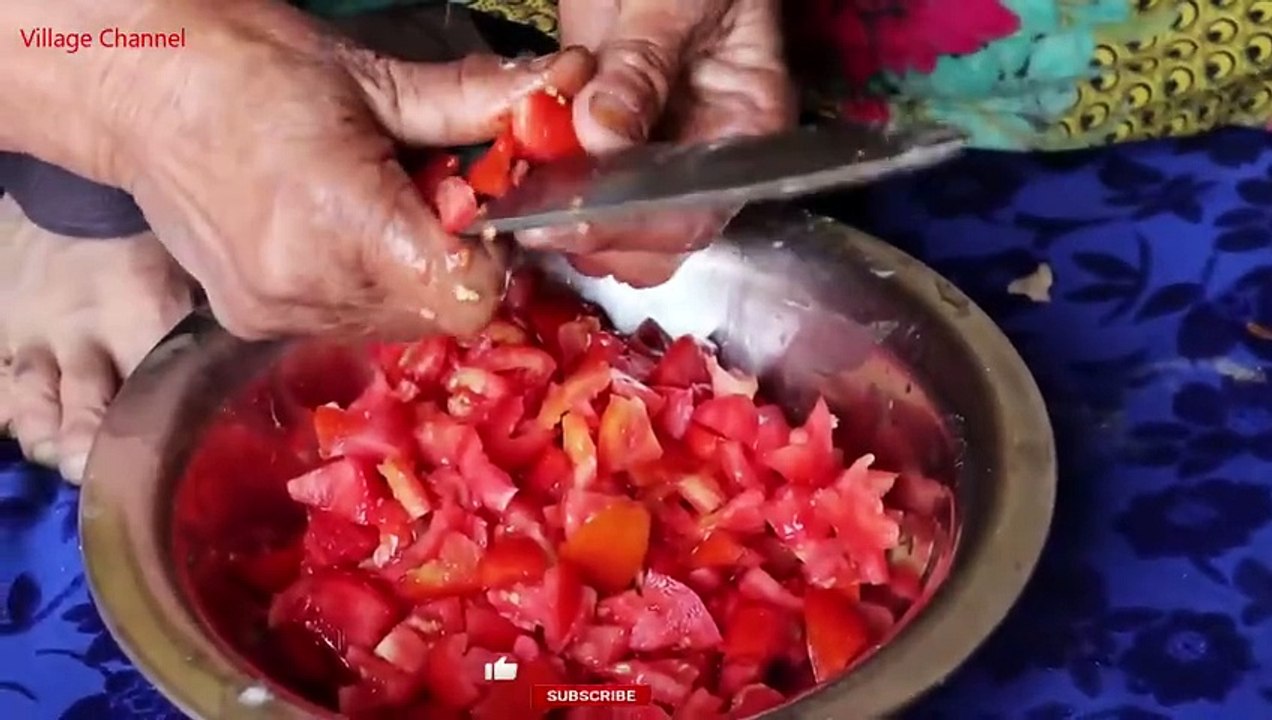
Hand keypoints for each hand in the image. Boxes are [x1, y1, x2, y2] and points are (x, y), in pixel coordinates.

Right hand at [5, 0, 592, 339]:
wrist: (133, 83)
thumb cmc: (250, 66)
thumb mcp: (374, 77)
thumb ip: (477, 101)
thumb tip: (565, 89)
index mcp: (345, 219)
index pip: (467, 295)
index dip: (492, 258)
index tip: (483, 215)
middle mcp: (309, 284)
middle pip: (437, 315)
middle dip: (452, 262)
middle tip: (428, 200)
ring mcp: (274, 312)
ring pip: (395, 325)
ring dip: (407, 277)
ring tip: (374, 210)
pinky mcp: (250, 321)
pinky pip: (344, 323)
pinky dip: (362, 287)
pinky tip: (336, 232)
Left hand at [520, 0, 795, 285]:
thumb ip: (642, 67)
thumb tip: (603, 137)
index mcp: (746, 127)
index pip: (699, 211)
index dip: (639, 230)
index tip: (576, 220)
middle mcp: (702, 149)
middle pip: (657, 238)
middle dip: (597, 238)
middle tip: (532, 221)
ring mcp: (651, 141)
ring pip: (612, 219)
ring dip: (565, 217)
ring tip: (517, 201)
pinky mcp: (602, 125)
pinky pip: (576, 177)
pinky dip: (545, 184)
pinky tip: (512, 176)